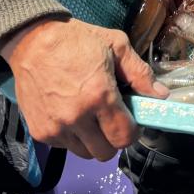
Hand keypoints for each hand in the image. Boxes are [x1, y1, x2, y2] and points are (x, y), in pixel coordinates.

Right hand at [0, 16, 168, 160]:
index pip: (124, 137)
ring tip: (90, 116)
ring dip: (92, 140)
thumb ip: (140, 73)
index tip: (131, 121)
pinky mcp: (40, 132)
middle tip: (111, 119)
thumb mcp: (116, 45)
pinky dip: (72, 136)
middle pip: (105, 153)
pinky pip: (65, 146)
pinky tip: (71, 113)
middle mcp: (77, 117)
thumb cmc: (77, 40)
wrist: (32, 41)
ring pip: (84, 153)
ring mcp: (56, 127)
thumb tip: (160, 95)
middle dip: (113, 138)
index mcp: (99, 95)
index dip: (133, 131)